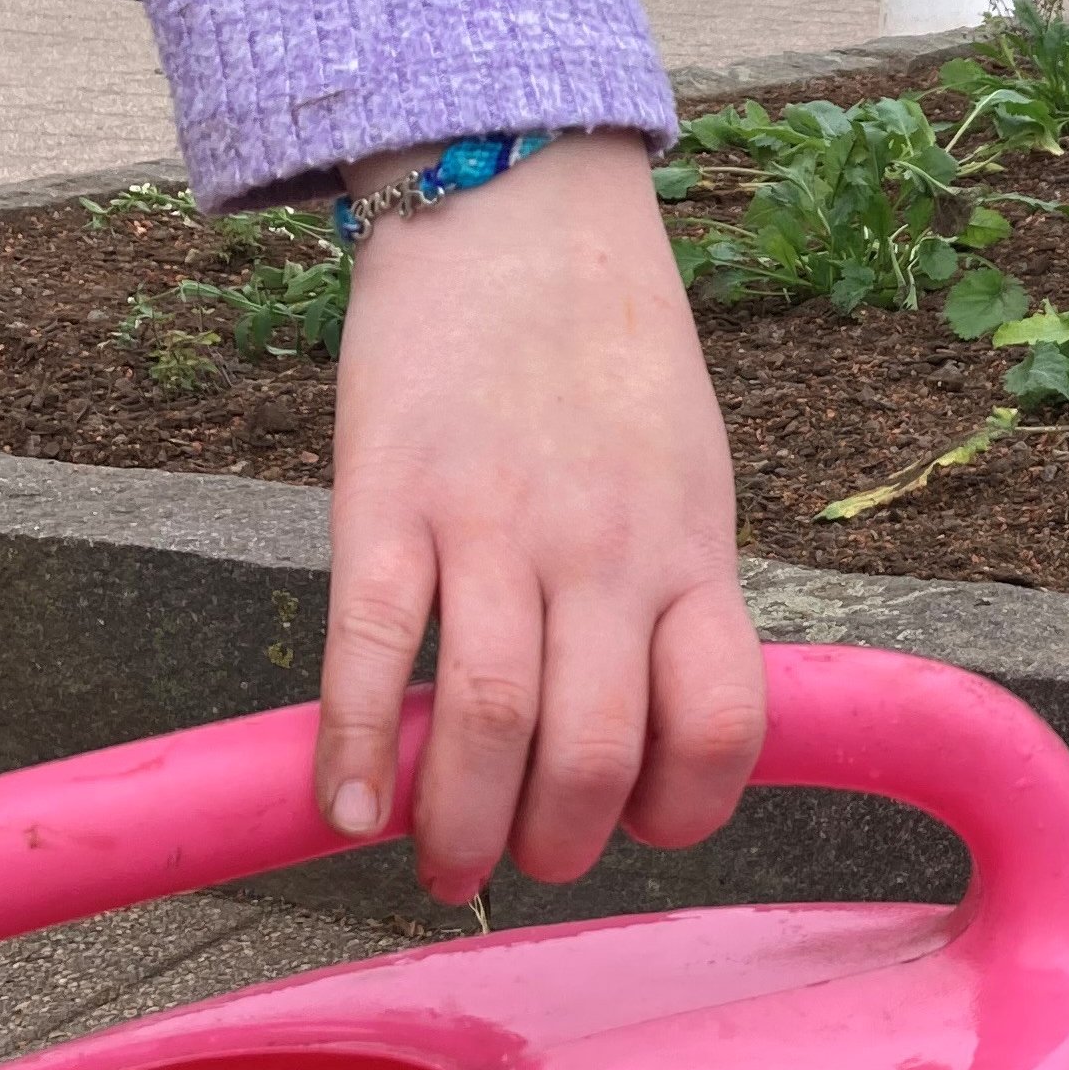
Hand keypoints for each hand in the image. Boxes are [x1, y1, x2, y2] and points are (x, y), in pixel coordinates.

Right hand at [320, 134, 764, 902]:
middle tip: (522, 866)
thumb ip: (674, 588)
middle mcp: (606, 551)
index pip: (721, 725)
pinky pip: (374, 649)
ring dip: (463, 826)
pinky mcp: (389, 496)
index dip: (685, 808)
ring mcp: (496, 526)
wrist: (515, 203)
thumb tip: (654, 715)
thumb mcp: (688, 472)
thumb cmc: (608, 351)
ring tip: (445, 866)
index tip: (640, 827)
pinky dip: (357, 746)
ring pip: (492, 721)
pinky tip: (347, 810)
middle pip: (594, 751)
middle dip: (558, 844)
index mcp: (693, 550)